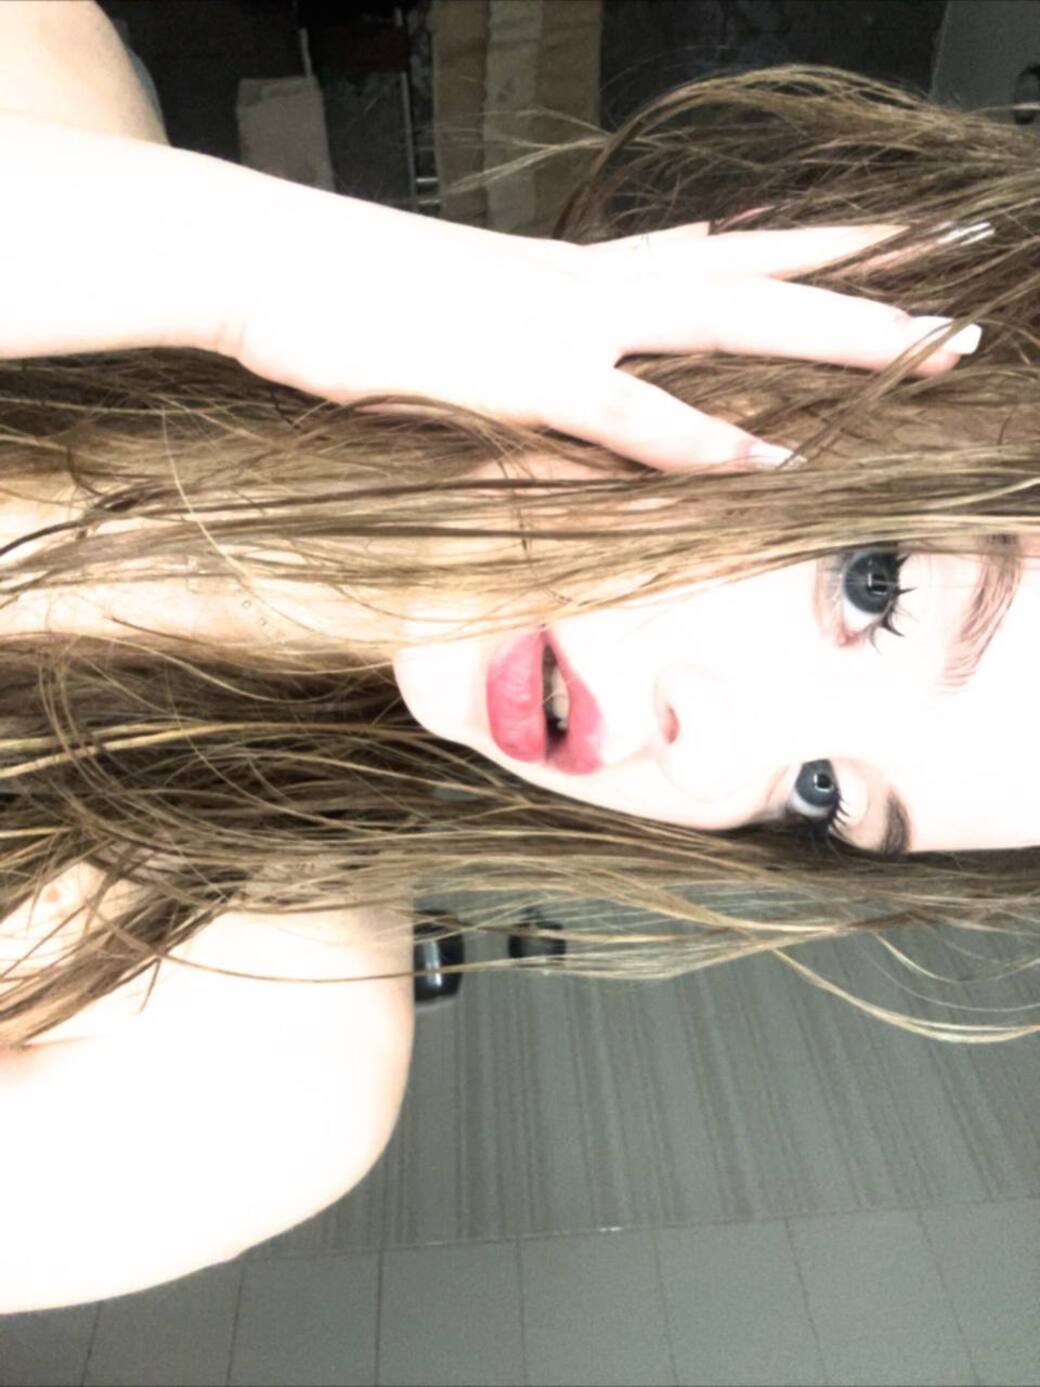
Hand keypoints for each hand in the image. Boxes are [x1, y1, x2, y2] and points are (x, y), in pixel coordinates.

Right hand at [219, 190, 979, 472]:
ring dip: (828, 338)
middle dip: (863, 290)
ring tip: (924, 353)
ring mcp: (557, 322)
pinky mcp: (513, 374)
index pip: (721, 253)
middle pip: (755, 277)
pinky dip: (701, 440)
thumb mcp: (458, 322)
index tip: (888, 255)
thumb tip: (583, 389)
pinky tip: (772, 459)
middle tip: (960, 304)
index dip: (811, 253)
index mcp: (576, 274)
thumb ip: (533, 352)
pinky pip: (629, 414)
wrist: (262, 262)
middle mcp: (587, 286)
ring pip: (723, 321)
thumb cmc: (351, 295)